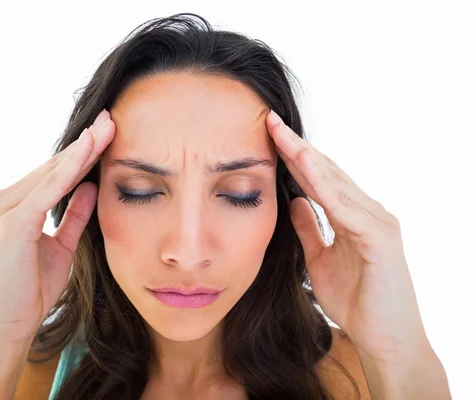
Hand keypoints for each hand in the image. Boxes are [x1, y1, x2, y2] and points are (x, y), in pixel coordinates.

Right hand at [0, 109, 114, 342]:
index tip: (108, 133)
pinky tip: (90, 151)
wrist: (4, 329)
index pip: (54, 174)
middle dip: (85, 142)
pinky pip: (47, 190)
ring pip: (51, 172)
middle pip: (53, 166)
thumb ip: (73, 217)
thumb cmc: (28, 292)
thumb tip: (90, 187)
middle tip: (112, 118)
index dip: (82, 154)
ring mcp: (4, 209)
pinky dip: (69, 169)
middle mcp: (4, 200)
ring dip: (82, 148)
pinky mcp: (12, 222)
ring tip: (108, 126)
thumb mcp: (60, 247)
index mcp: (15, 206)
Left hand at [266, 110, 429, 362]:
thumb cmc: (357, 302)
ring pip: (336, 183)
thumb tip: (294, 202)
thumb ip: (309, 230)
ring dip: (307, 158)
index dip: (293, 156)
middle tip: (270, 120)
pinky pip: (347, 209)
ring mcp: (377, 223)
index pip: (319, 179)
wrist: (385, 341)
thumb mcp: (319, 260)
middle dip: (296, 147)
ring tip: (281, 134)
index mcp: (353, 216)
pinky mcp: (380, 239)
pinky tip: (306, 170)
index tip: (268, 136)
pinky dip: (326, 188)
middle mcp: (368, 212)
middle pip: (327, 172)